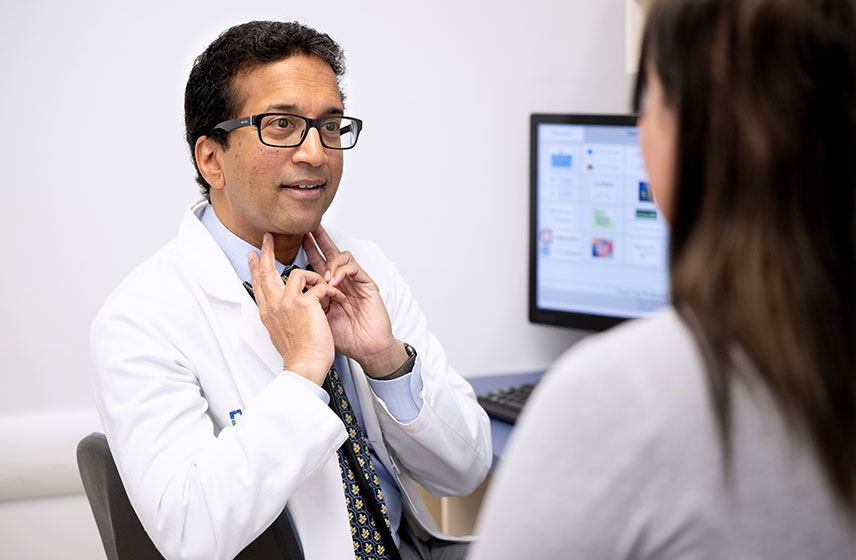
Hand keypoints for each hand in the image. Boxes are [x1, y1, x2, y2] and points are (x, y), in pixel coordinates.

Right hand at [248, 233, 345, 385]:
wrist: (305, 364)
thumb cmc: (297, 352)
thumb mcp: (279, 332)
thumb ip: (278, 315)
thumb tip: (279, 308)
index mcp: (268, 312)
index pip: (258, 284)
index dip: (254, 267)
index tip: (252, 255)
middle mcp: (274, 304)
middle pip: (266, 271)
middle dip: (267, 251)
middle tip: (267, 238)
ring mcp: (288, 302)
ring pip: (299, 273)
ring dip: (316, 278)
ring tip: (325, 288)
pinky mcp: (304, 303)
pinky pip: (319, 285)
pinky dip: (330, 290)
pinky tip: (336, 299)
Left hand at [303, 226, 408, 377]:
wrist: (366, 349)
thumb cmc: (345, 337)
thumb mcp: (317, 317)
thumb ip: (306, 301)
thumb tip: (289, 290)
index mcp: (328, 287)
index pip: (315, 262)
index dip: (306, 250)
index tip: (293, 239)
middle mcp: (341, 281)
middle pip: (329, 252)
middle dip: (319, 238)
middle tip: (309, 226)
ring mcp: (354, 281)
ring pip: (342, 256)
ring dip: (330, 262)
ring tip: (324, 277)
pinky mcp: (367, 284)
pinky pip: (353, 268)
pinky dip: (342, 271)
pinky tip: (334, 281)